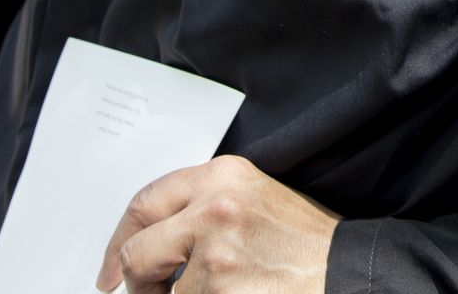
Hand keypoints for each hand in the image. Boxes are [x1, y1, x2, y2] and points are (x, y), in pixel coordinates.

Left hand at [96, 156, 336, 293]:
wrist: (345, 270)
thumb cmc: (303, 242)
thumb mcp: (254, 199)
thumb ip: (203, 205)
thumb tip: (154, 237)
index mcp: (223, 174)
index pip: (146, 201)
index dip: (120, 240)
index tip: (112, 268)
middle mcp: (214, 204)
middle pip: (138, 247)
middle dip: (134, 280)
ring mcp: (215, 249)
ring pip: (160, 289)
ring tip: (209, 293)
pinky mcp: (218, 287)